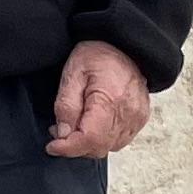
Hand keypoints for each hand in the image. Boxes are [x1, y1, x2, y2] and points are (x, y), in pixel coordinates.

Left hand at [47, 40, 149, 159]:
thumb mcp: (72, 73)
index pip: (90, 139)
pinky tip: (90, 125)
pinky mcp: (140, 119)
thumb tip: (63, 133)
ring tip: (72, 125)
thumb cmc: (97, 54)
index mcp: (110, 100)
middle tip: (58, 131)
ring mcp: (137, 118)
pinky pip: (119, 140)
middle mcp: (128, 113)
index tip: (52, 146)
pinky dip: (102, 139)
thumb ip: (66, 105)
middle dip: (75, 146)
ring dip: (87, 144)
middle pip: (99, 147)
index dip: (68, 148)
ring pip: (109, 147)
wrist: (124, 45)